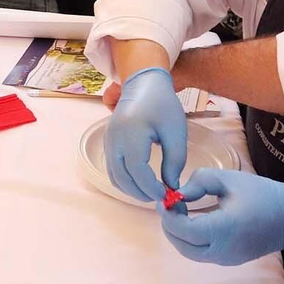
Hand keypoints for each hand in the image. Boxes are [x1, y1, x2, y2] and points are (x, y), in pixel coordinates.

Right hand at [105, 66, 186, 202]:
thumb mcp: (176, 132)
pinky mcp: (108, 143)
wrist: (143, 85)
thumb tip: (171, 186)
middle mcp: (115, 138)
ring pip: (115, 176)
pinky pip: (112, 169)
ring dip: (132, 190)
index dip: (151, 187)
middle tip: (160, 198)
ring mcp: (108, 141)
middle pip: (123, 177)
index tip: (166, 194)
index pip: (137, 169)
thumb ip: (175, 161)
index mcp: (132, 132)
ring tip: (152, 192)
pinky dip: (125, 181)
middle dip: (141, 193)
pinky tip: (141, 183)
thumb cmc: (163, 106)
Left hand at [160, 168, 283, 265]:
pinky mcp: (230, 260)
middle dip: (169, 225)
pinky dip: (190, 240)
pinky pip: (202, 253)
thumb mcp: (229, 179)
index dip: (168, 215)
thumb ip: (199, 182)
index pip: (183, 229)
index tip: (164, 198)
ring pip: (190, 252)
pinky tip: (193, 221)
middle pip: (182, 245)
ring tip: (180, 212)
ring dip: (178, 234)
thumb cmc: (261, 194)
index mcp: (223, 229)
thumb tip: (178, 194)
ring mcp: (227, 259)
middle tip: (168, 205)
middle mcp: (223, 250)